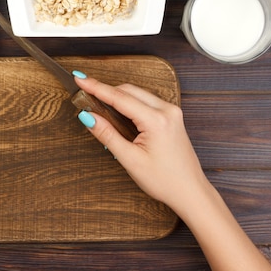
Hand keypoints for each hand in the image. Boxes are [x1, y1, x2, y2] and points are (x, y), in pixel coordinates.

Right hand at [74, 74, 208, 213]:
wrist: (190, 191)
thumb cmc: (165, 181)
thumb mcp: (130, 159)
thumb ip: (107, 135)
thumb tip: (88, 117)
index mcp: (157, 120)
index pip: (119, 98)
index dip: (96, 87)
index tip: (80, 79)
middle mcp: (167, 111)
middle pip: (129, 91)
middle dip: (105, 89)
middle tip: (84, 91)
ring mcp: (171, 112)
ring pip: (137, 94)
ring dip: (117, 95)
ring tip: (97, 102)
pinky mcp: (171, 117)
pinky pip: (146, 101)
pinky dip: (129, 102)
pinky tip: (117, 109)